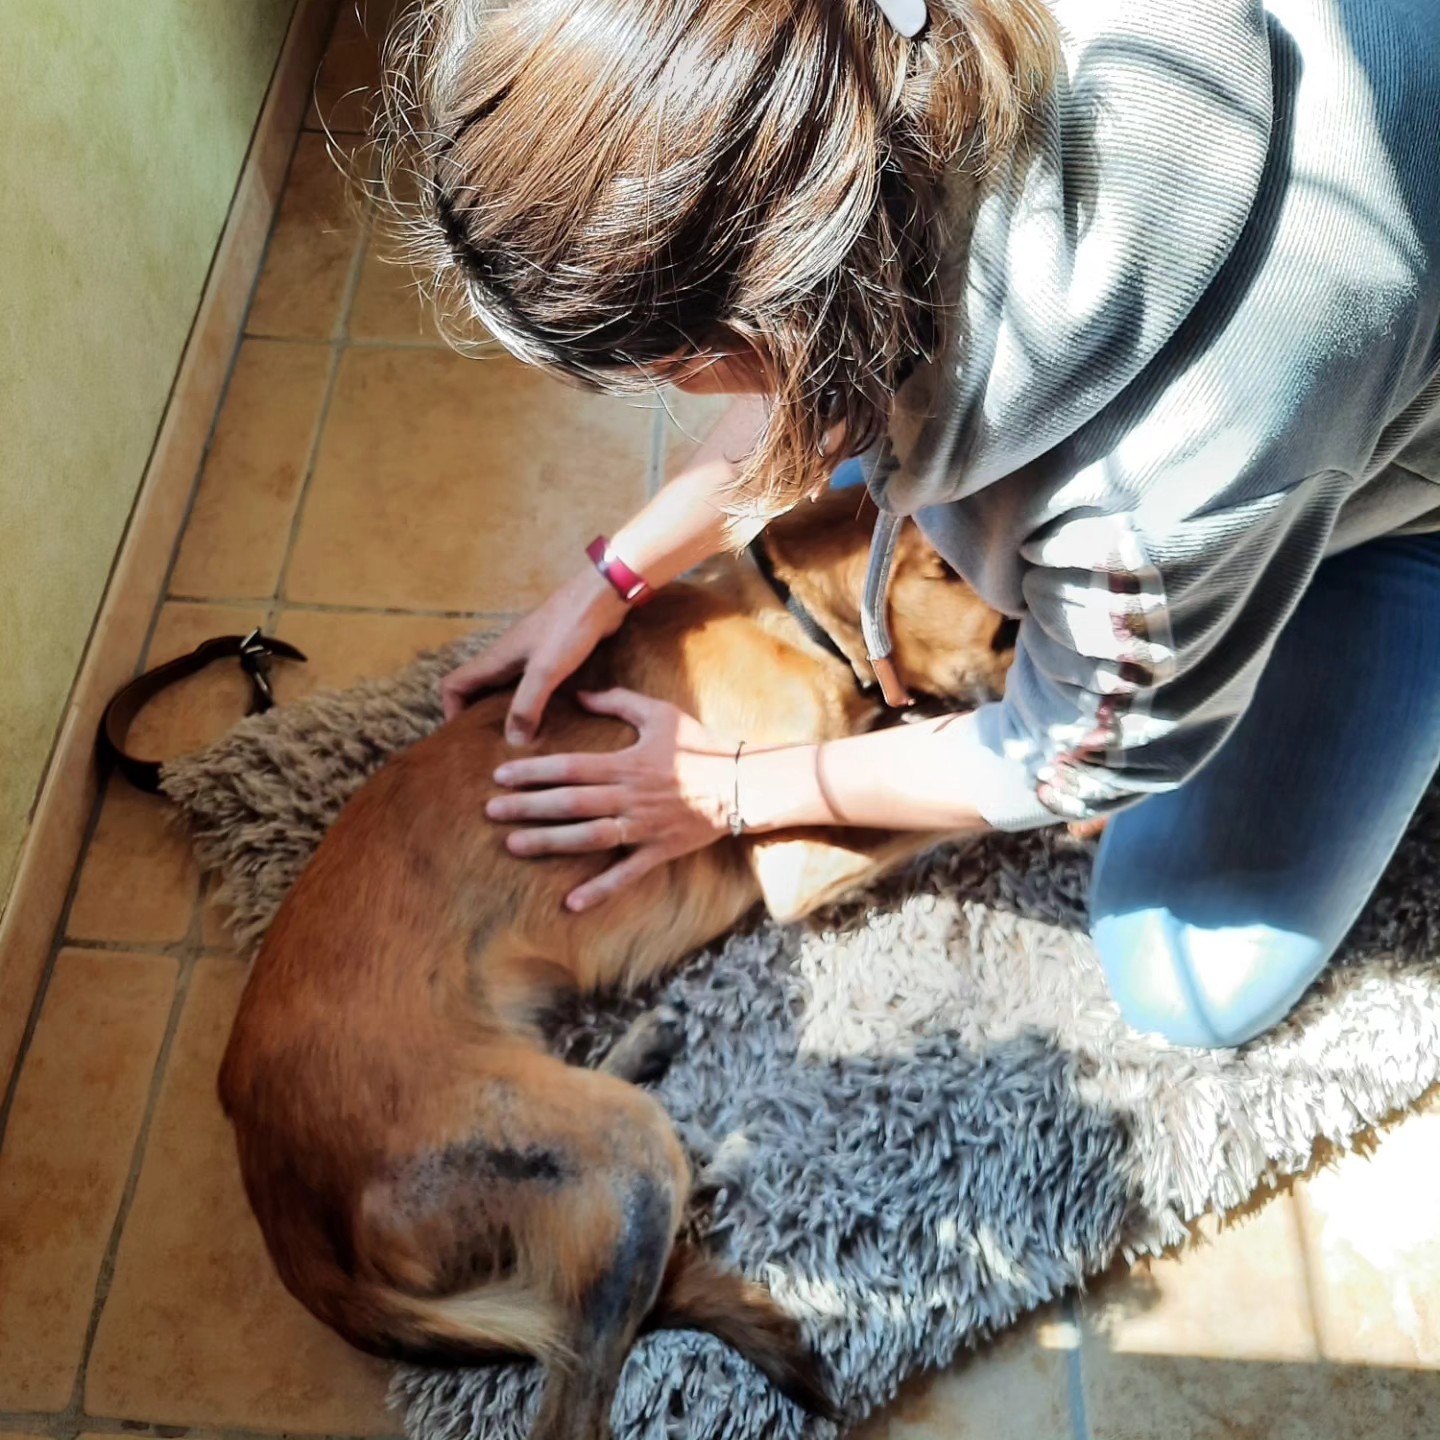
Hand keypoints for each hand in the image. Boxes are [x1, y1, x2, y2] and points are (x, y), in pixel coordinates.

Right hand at [442, 568, 628, 742]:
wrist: (602, 596)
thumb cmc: (570, 627)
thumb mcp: (545, 670)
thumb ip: (526, 705)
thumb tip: (513, 740)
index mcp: (497, 658)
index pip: (454, 684)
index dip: (451, 710)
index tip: (465, 736)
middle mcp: (508, 657)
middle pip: (478, 689)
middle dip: (480, 716)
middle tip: (492, 746)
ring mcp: (530, 655)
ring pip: (507, 688)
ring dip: (509, 711)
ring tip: (522, 740)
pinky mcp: (553, 656)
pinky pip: (533, 684)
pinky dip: (535, 703)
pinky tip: (552, 719)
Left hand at [485, 689, 736, 910]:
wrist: (744, 783)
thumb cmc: (701, 745)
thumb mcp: (660, 713)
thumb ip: (617, 702)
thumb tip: (578, 694)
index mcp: (626, 763)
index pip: (570, 768)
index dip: (533, 772)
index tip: (500, 776)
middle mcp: (629, 797)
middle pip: (570, 803)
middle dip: (528, 807)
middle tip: (491, 811)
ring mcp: (643, 828)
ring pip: (588, 838)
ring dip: (550, 842)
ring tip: (514, 845)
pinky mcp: (658, 851)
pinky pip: (626, 874)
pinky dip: (600, 890)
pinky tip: (571, 904)